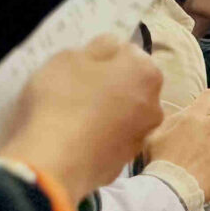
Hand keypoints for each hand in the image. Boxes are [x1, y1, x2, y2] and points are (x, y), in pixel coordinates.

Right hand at [0, 34, 163, 202]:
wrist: (55, 162)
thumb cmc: (62, 99)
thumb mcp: (70, 57)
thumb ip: (98, 47)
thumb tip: (112, 46)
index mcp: (147, 72)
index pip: (128, 53)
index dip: (102, 57)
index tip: (81, 67)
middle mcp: (154, 105)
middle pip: (129, 86)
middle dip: (108, 86)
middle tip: (74, 90)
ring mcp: (141, 137)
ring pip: (122, 115)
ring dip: (104, 113)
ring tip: (70, 117)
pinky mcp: (123, 164)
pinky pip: (109, 142)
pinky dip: (96, 139)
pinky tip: (72, 140)